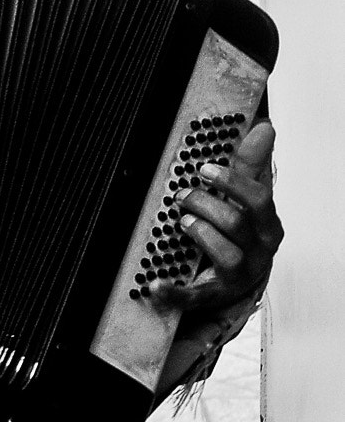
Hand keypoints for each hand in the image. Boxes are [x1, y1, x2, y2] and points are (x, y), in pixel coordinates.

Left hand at [158, 120, 281, 313]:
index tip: (203, 168)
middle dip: (203, 203)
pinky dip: (172, 291)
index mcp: (267, 225)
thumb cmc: (240, 232)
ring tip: (180, 220)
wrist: (235, 279)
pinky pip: (192, 296)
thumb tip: (264, 126)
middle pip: (235, 221)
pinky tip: (155, 283)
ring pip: (223, 252)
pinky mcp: (212, 295)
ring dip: (197, 231)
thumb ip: (251, 165)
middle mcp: (258, 251)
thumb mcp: (246, 198)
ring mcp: (237, 275)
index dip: (230, 181)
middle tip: (182, 195)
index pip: (257, 198)